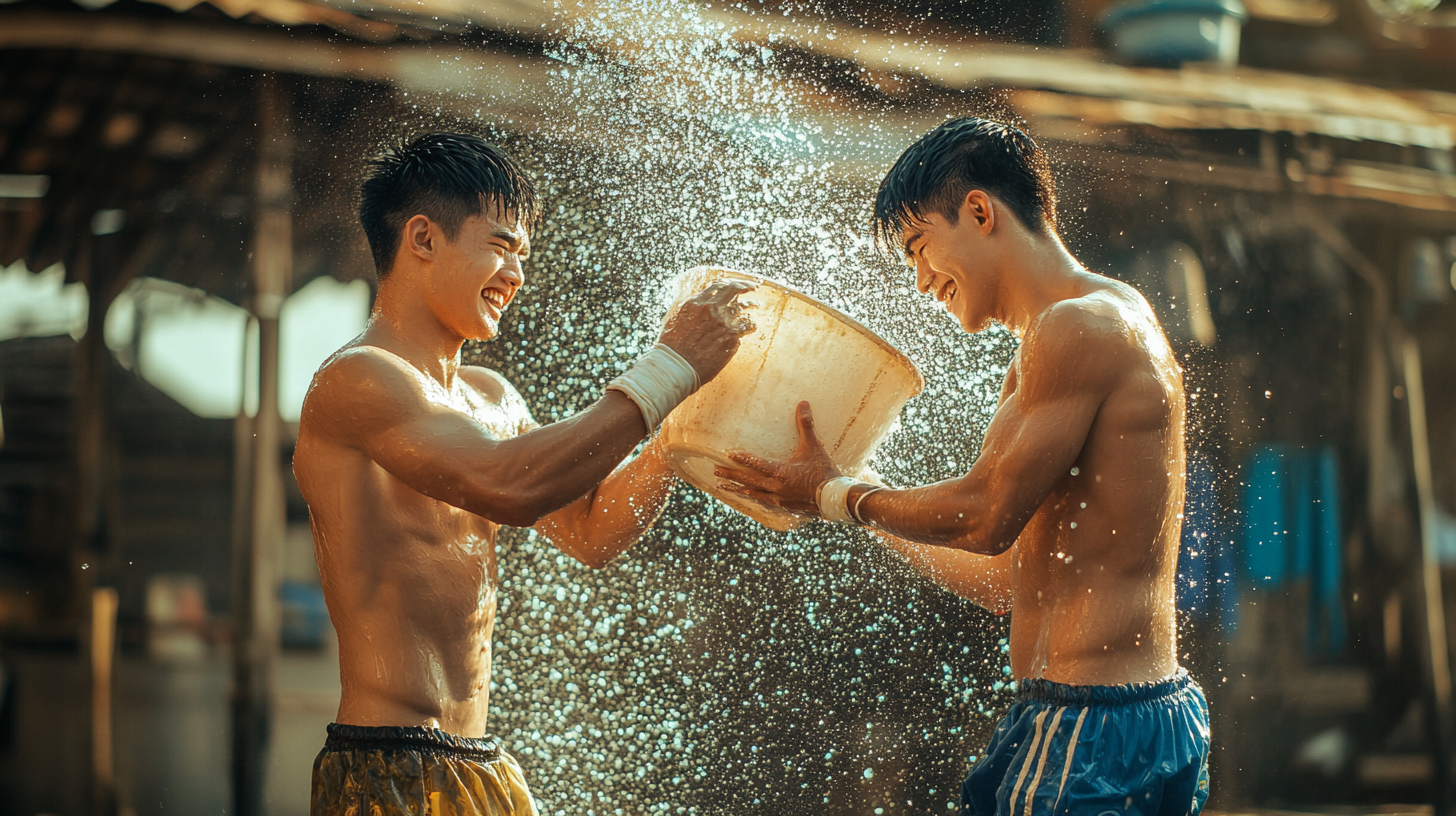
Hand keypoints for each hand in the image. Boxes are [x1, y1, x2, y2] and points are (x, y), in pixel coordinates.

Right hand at [658, 278, 757, 384]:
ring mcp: (723, 323)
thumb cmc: (673, 347)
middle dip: (746, 285)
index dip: (730, 282)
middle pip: (734, 290)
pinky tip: (750, 326)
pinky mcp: (732, 338)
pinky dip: (749, 325)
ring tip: (757, 305)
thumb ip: (691, 310)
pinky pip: (746, 327)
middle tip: (754, 287)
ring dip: (752, 304)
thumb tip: (699, 305)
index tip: (736, 283)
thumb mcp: (676, 320)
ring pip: (744, 308)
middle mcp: (711, 309)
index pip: (718, 285)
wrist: (677, 366)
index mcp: (696, 303)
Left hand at [714, 401, 842, 516]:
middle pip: (747, 480)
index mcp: (779, 472)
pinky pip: (763, 501)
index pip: (755, 464)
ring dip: (737, 489)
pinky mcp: (785, 506)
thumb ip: (806, 425)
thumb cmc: (824, 471)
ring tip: (724, 487)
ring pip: (752, 494)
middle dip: (731, 474)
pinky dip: (753, 498)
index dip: (741, 458)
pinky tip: (749, 497)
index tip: (728, 454)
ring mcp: (779, 499)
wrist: (835, 498)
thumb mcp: (814, 446)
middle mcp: (775, 487)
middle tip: (716, 471)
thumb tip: (803, 403)